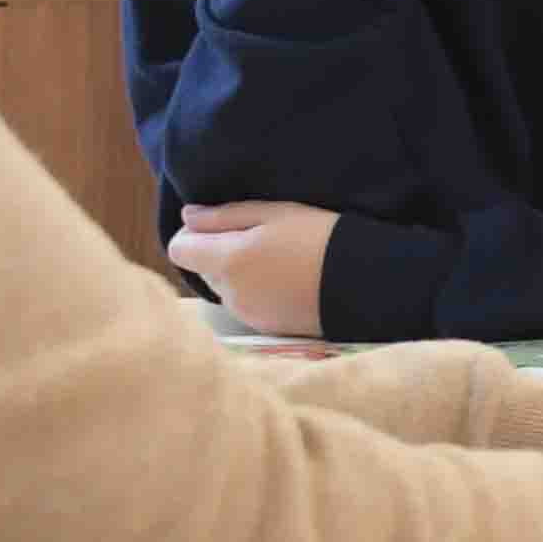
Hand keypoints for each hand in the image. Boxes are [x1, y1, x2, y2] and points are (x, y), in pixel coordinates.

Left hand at [166, 200, 337, 337]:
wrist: (363, 283)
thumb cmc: (319, 238)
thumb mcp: (275, 213)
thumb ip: (225, 216)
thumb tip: (188, 217)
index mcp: (227, 261)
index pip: (179, 249)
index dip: (192, 234)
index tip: (217, 225)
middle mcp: (229, 293)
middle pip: (204, 269)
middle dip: (220, 253)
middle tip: (260, 238)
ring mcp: (246, 314)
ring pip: (225, 288)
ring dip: (239, 274)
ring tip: (279, 260)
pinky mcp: (265, 328)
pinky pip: (246, 304)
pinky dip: (257, 292)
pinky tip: (287, 281)